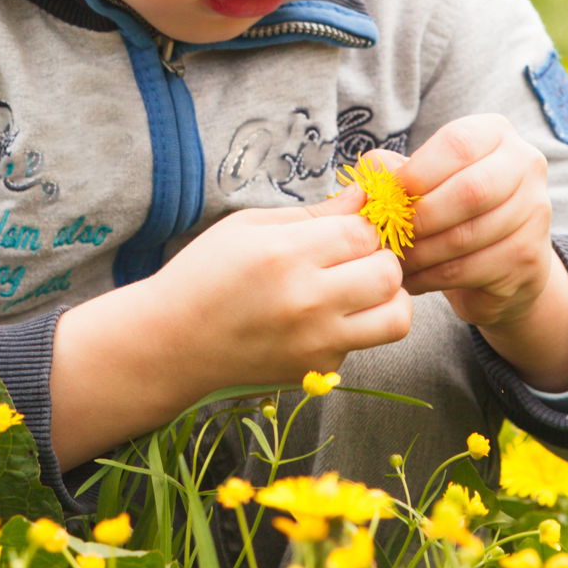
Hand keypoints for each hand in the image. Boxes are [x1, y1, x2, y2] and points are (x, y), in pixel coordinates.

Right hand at [154, 185, 412, 391]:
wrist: (171, 344)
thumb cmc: (205, 274)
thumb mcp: (250, 226)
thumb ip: (314, 213)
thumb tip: (365, 195)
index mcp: (287, 255)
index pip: (364, 232)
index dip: (361, 226)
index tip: (344, 230)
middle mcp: (308, 302)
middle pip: (388, 273)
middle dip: (380, 258)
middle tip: (355, 257)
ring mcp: (316, 344)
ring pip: (396, 318)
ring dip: (387, 297)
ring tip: (359, 288)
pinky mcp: (318, 371)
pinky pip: (363, 343)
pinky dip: (354, 327)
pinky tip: (320, 318)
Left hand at [390, 114, 567, 391]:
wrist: (500, 261)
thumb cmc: (451, 206)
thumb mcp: (423, 178)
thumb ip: (394, 168)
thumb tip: (372, 172)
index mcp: (496, 133)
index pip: (458, 143)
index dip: (418, 171)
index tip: (390, 195)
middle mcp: (526, 164)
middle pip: (470, 190)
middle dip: (421, 217)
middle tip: (390, 234)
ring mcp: (535, 211)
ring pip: (468, 235)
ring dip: (421, 252)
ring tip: (395, 259)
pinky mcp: (529, 256)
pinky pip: (471, 268)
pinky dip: (431, 276)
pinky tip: (413, 279)